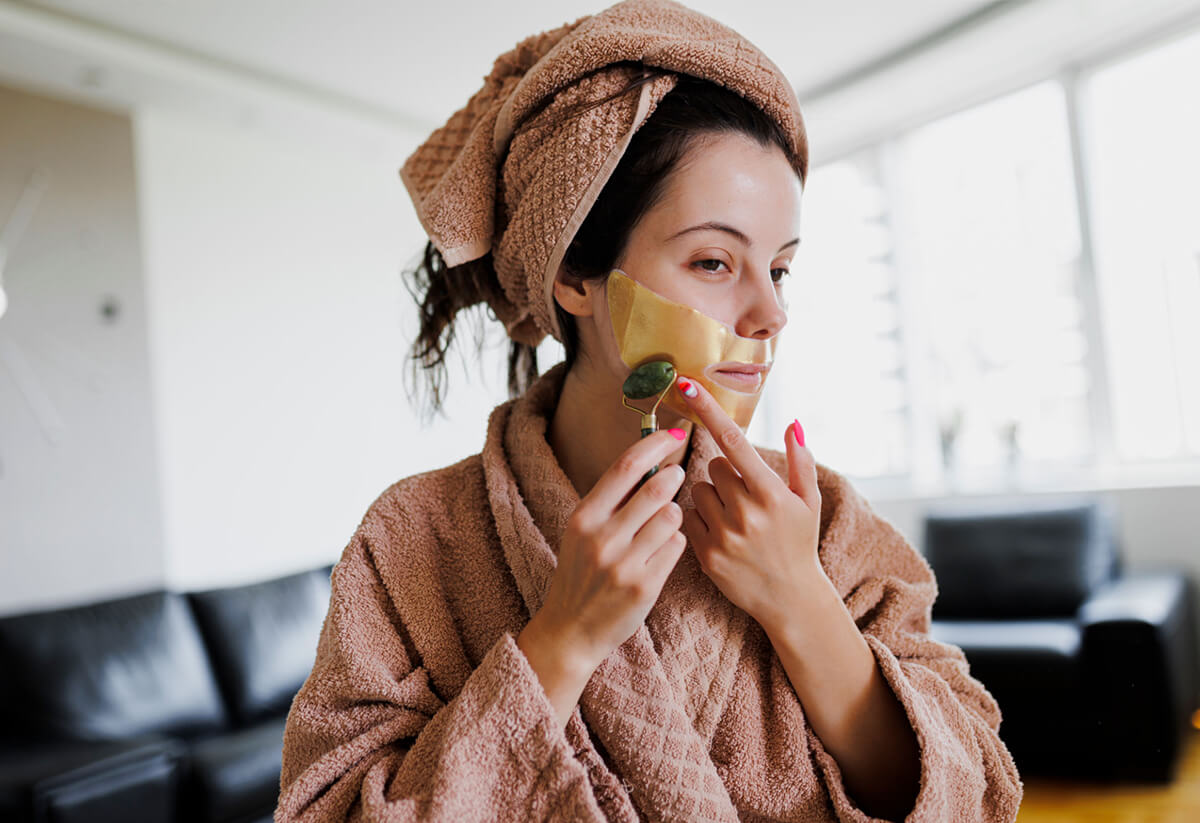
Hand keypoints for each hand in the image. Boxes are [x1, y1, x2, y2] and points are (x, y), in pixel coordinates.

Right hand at [521, 429, 688, 685]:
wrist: (571, 630)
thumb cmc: (582, 572)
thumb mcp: (583, 531)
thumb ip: (612, 500)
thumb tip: (650, 458)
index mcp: (583, 517)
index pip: (625, 467)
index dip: (654, 445)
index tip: (673, 433)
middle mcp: (602, 538)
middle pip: (655, 489)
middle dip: (673, 476)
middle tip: (677, 474)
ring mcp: (624, 564)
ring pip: (672, 517)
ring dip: (674, 513)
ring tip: (663, 521)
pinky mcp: (644, 586)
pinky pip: (676, 546)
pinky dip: (675, 541)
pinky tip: (662, 550)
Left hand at [675, 375, 823, 632]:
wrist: (789, 599)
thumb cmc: (799, 542)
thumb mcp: (809, 501)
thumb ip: (801, 460)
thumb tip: (793, 423)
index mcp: (772, 494)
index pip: (734, 443)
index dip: (709, 411)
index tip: (688, 385)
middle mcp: (746, 513)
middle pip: (714, 467)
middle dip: (726, 475)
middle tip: (744, 497)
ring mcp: (724, 535)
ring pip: (698, 491)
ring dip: (711, 497)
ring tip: (734, 518)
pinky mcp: (706, 555)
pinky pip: (688, 517)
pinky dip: (699, 519)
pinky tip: (721, 533)